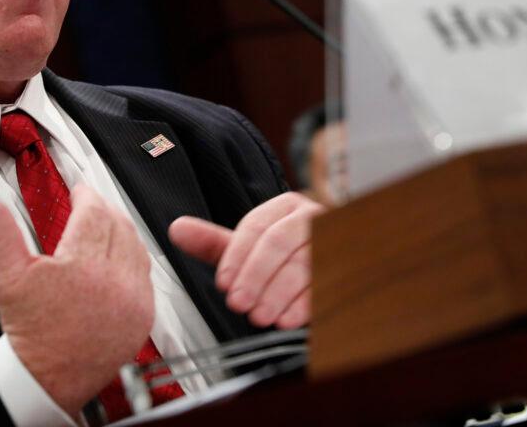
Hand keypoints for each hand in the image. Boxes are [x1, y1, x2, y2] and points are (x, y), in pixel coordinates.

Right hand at [0, 185, 153, 417]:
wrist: (46, 378)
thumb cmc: (29, 331)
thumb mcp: (7, 277)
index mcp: (82, 267)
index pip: (94, 212)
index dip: (85, 196)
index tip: (78, 192)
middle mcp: (114, 281)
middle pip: (118, 224)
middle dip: (103, 210)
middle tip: (89, 206)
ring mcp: (133, 299)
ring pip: (136, 245)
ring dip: (121, 231)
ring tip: (104, 227)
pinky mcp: (144, 315)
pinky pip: (145, 274)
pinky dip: (133, 259)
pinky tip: (118, 256)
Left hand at [168, 192, 324, 329]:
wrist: (339, 262)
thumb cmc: (288, 256)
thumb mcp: (252, 249)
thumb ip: (215, 243)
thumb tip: (176, 229)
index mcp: (286, 207)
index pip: (256, 226)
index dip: (236, 256)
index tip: (223, 284)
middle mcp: (312, 217)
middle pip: (279, 241)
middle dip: (255, 275)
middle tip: (238, 303)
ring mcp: (335, 239)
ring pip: (304, 262)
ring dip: (278, 293)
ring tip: (260, 316)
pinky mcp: (350, 265)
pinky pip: (327, 282)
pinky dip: (306, 304)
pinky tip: (288, 319)